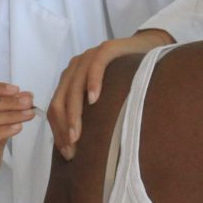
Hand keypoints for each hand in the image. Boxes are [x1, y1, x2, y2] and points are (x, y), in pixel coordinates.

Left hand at [48, 29, 172, 159]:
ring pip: (73, 88)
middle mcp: (74, 69)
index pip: (55, 109)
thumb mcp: (104, 99)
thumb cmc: (127, 80)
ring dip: (74, 114)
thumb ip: (90, 114)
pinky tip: (94, 100)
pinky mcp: (106, 49)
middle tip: (72, 150)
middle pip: (59, 101)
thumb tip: (81, 148)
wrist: (147, 50)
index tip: (67, 153)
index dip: (58, 132)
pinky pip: (95, 67)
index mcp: (70, 81)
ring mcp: (88, 57)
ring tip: (77, 135)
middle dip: (63, 128)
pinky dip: (93, 83)